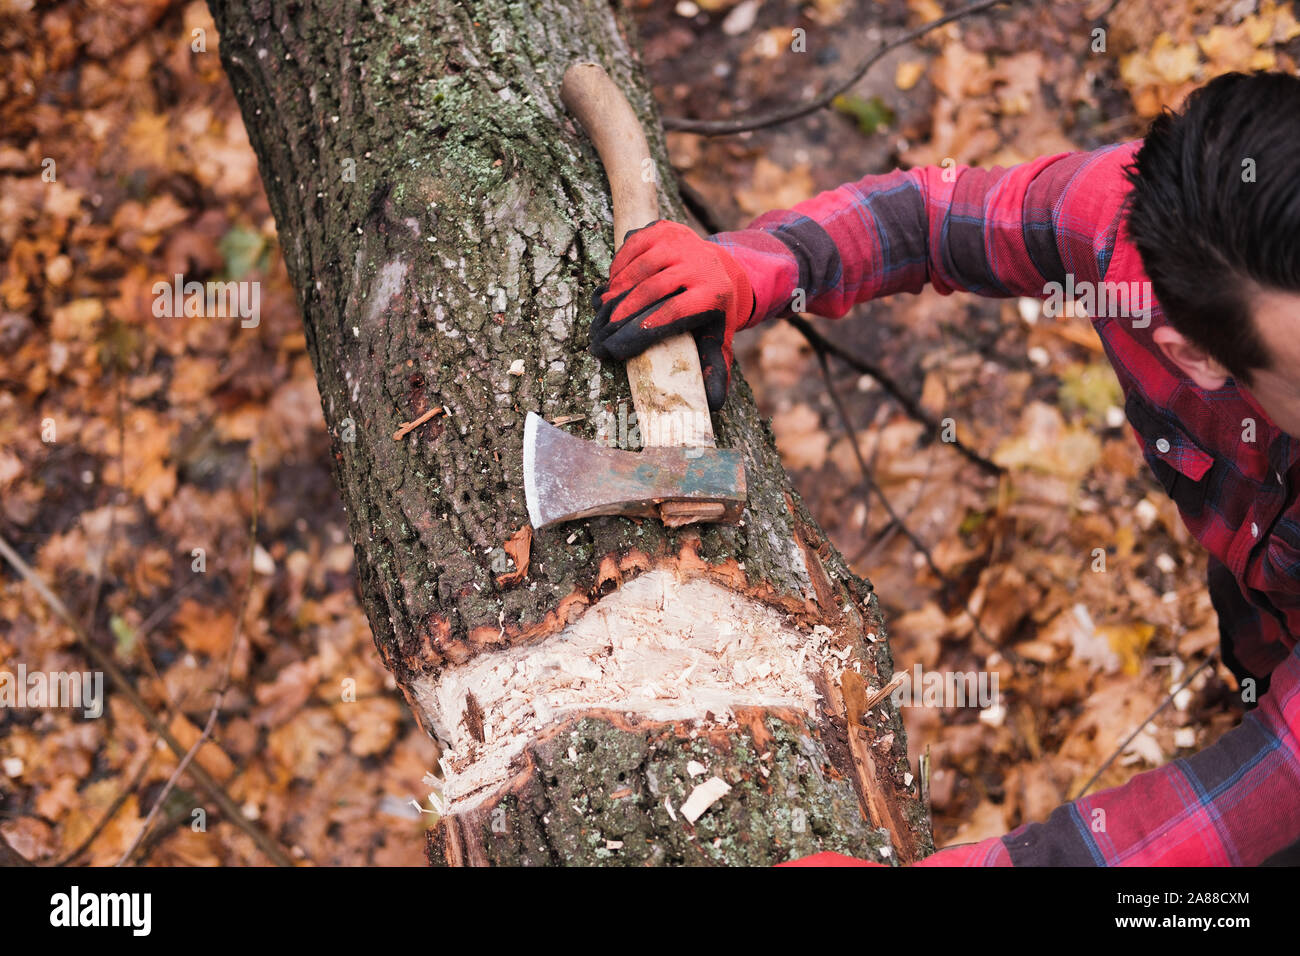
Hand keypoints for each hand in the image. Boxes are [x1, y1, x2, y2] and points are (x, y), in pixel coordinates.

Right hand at [589, 220, 753, 411]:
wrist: (721, 267)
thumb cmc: (711, 312)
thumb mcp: (718, 338)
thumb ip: (714, 369)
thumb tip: (712, 406)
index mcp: (714, 293)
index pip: (671, 314)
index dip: (639, 334)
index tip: (614, 351)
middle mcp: (700, 263)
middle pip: (651, 292)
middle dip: (620, 318)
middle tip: (599, 339)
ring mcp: (681, 242)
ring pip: (638, 269)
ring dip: (615, 294)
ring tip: (602, 316)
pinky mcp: (663, 228)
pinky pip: (631, 249)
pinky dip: (617, 270)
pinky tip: (611, 289)